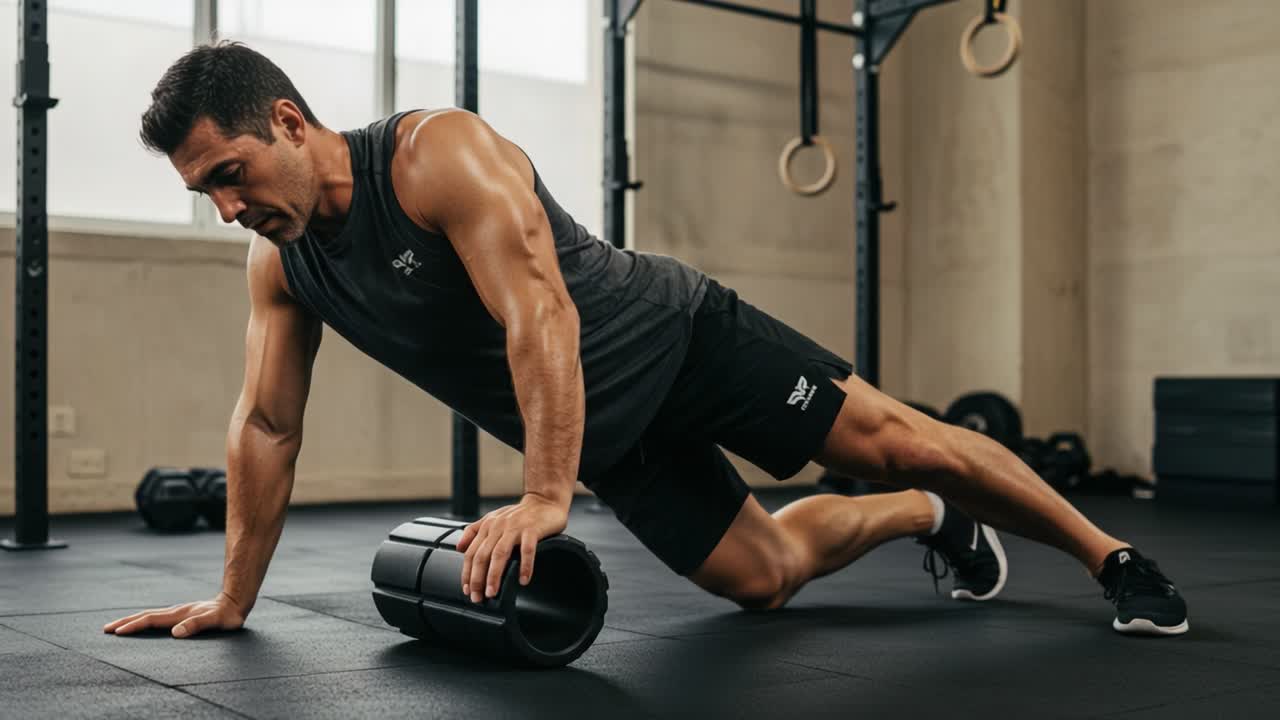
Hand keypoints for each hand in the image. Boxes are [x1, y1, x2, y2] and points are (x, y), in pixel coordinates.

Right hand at [102, 591, 247, 638]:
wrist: (235, 601)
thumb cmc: (227, 615)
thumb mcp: (215, 622)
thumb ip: (197, 625)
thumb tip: (176, 633)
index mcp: (179, 615)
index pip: (151, 620)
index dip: (134, 626)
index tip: (118, 632)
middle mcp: (175, 612)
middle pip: (145, 616)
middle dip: (125, 622)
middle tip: (106, 629)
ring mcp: (177, 612)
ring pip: (149, 615)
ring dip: (132, 620)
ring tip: (116, 627)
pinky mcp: (181, 614)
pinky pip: (157, 617)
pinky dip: (143, 620)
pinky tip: (141, 624)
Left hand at [457, 494, 568, 603]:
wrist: (544, 500)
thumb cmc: (520, 514)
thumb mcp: (493, 518)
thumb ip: (474, 531)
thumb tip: (458, 548)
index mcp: (488, 526)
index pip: (471, 553)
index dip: (467, 573)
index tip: (467, 590)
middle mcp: (498, 526)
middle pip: (482, 556)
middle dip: (478, 579)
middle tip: (478, 597)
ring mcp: (515, 528)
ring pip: (500, 554)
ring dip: (494, 575)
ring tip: (493, 592)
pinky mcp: (532, 529)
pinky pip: (527, 550)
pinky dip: (525, 566)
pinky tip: (523, 580)